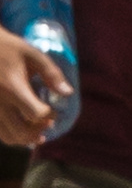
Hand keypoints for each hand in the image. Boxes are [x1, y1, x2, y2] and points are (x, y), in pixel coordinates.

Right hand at [0, 29, 53, 149]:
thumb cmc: (7, 48)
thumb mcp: (32, 54)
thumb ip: (51, 73)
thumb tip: (68, 93)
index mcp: (12, 87)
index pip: (35, 114)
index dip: (49, 115)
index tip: (53, 110)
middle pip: (21, 132)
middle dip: (38, 131)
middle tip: (47, 124)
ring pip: (7, 137)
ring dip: (25, 138)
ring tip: (36, 131)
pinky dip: (10, 135)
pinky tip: (19, 128)